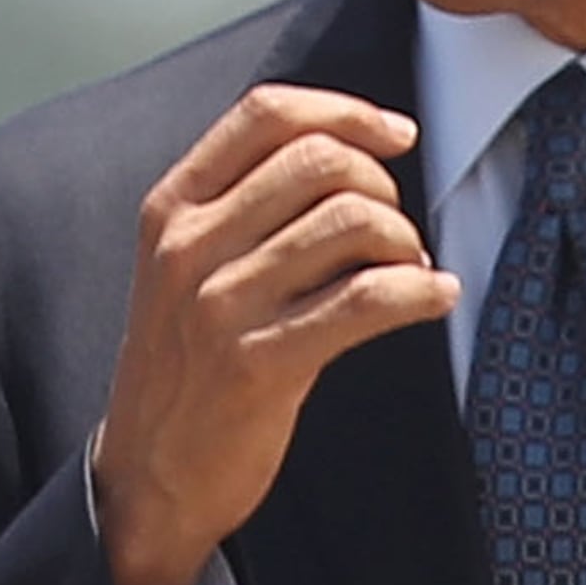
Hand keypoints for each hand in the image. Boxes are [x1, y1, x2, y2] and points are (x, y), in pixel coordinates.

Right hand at [90, 85, 455, 584]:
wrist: (147, 473)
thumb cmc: (187, 364)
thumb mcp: (186, 267)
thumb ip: (240, 206)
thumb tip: (344, 148)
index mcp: (172, 207)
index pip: (266, 115)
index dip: (345, 111)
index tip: (398, 134)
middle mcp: (190, 245)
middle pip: (320, 161)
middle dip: (383, 188)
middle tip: (397, 235)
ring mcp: (221, 304)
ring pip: (350, 222)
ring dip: (404, 242)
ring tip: (411, 274)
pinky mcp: (260, 364)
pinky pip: (365, 299)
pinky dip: (420, 290)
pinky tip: (437, 296)